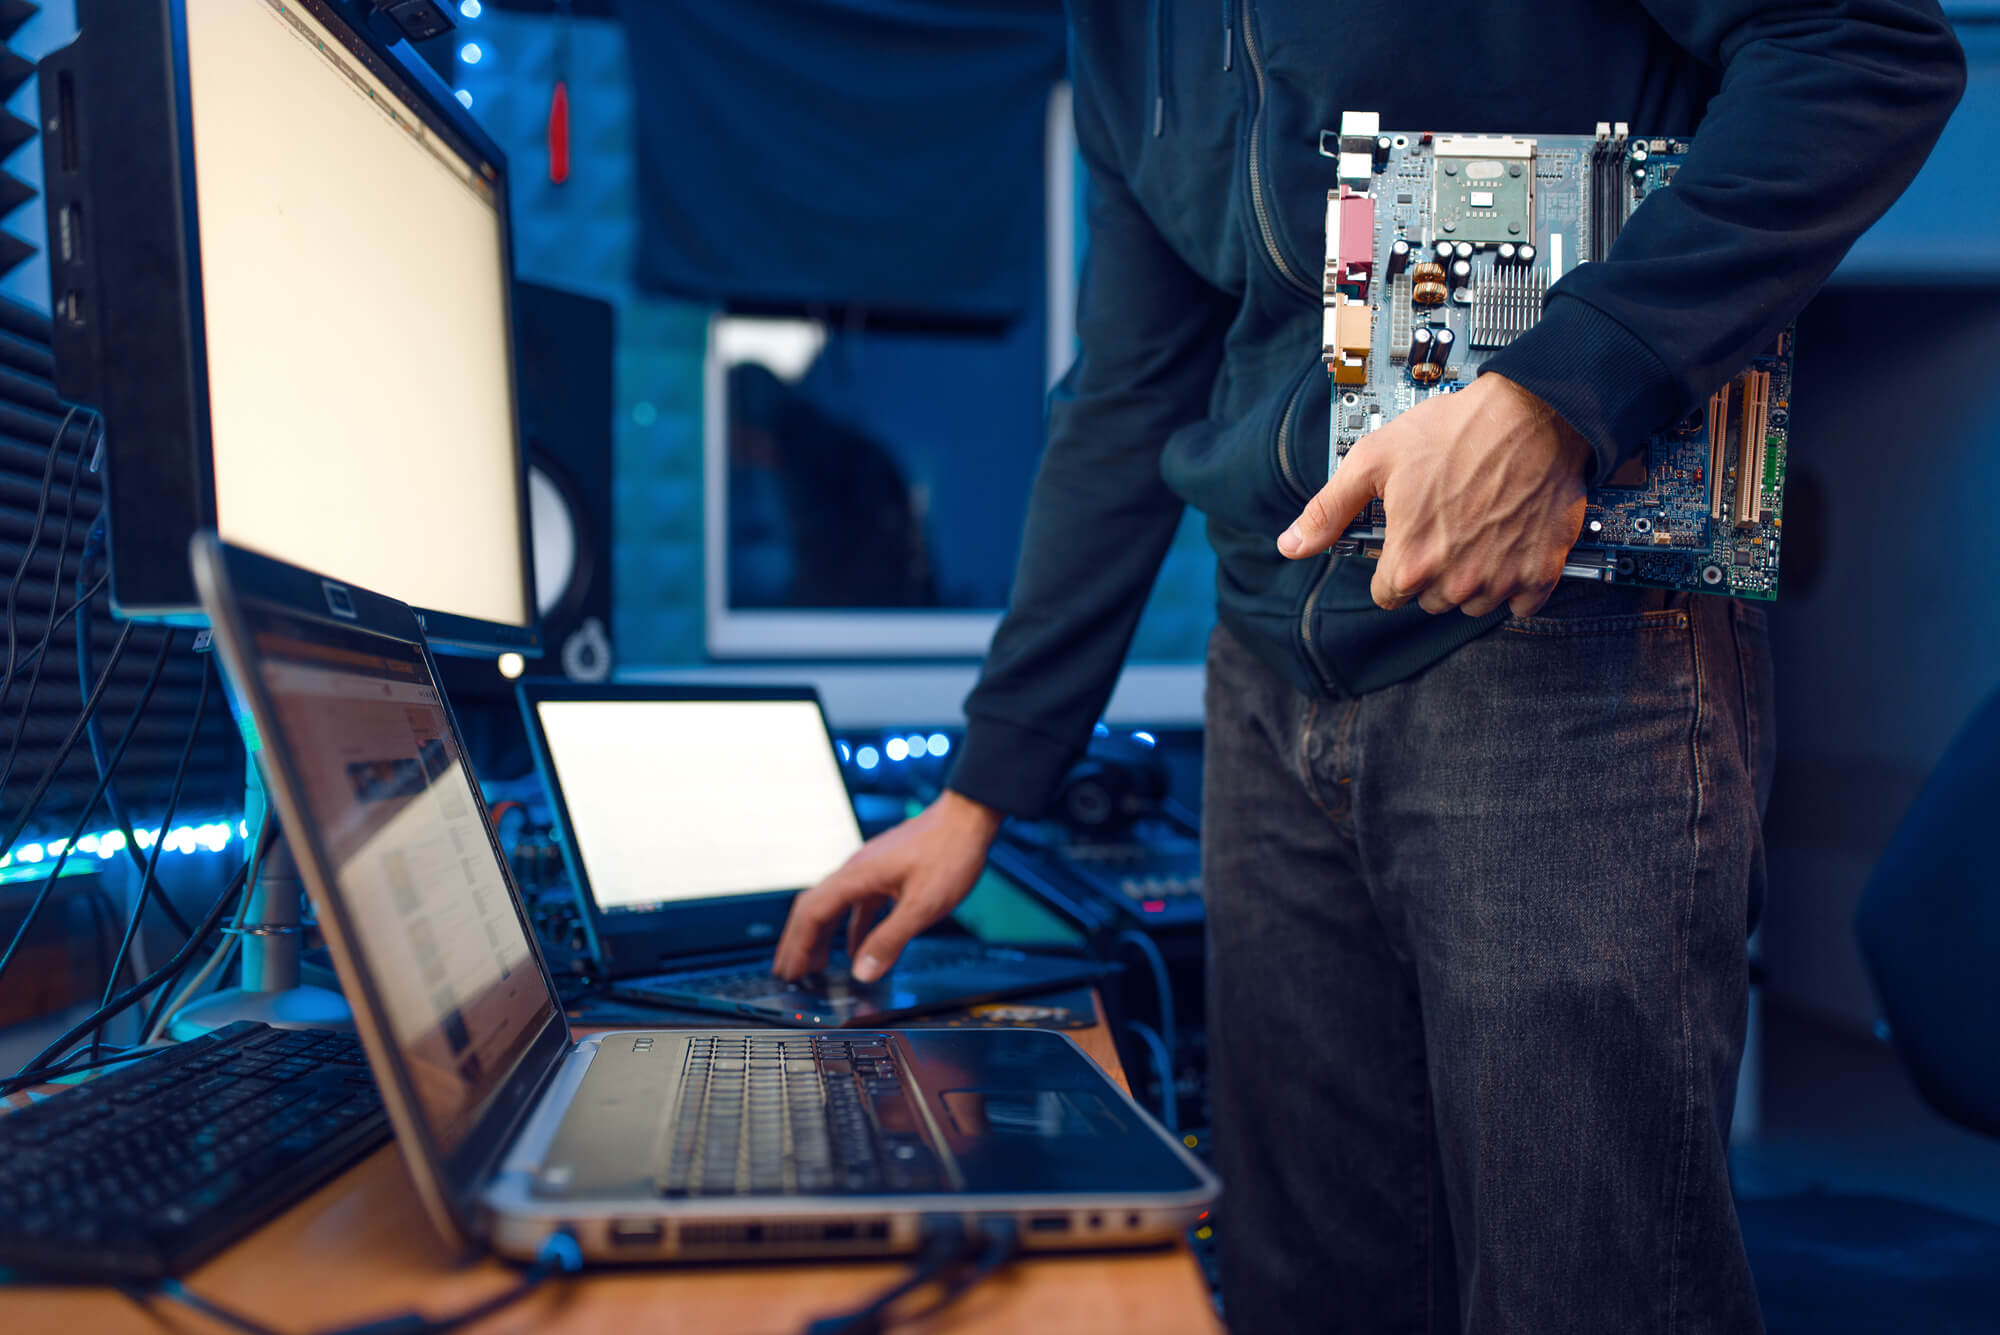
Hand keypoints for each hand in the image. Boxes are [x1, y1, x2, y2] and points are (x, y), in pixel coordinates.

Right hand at [772, 790, 1004, 982]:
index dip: (797, 945)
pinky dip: (850, 927)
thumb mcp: (923, 904)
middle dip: (799, 942)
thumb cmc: (949, 852)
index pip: (812, 913)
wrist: (969, 817)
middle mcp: (856, 870)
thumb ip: (891, 939)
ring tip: (815, 965)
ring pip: (834, 905)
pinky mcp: (884, 871)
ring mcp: (869, 869)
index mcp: (857, 876)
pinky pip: (857, 903)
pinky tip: (856, 946)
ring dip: (821, 936)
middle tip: (789, 972)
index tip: (789, 971)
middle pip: (814, 908)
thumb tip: (863, 971)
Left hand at [1276, 373, 1593, 617]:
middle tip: (1442, 525)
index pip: (1387, 595)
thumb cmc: (1454, 430)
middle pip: (1430, 599)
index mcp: (1410, 562)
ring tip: (1475, 530)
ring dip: (1471, 578)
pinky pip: (1522, 602)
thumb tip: (1290, 545)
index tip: (1405, 540)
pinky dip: (1516, 582)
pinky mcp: (1540, 572)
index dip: (1391, 566)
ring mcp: (1501, 579)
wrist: (1533, 412)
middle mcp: (1456, 580)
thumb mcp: (1373, 460)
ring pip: (1473, 603)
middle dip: (1430, 570)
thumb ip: (1328, 510)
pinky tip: (1509, 544)